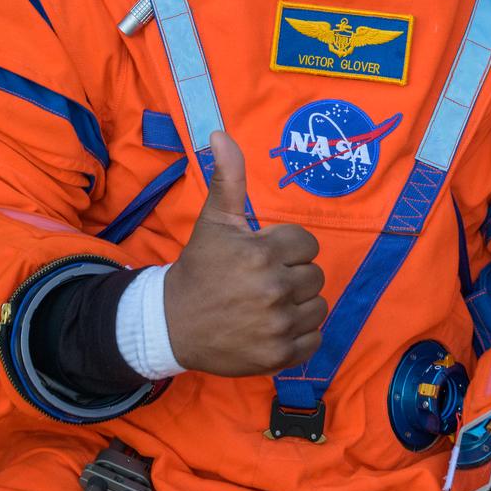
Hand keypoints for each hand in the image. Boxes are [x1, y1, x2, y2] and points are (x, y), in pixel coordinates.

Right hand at [162, 130, 326, 374]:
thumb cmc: (199, 268)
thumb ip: (227, 177)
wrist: (172, 324)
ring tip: (268, 304)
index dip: (286, 249)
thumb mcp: (214, 221)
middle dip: (293, 276)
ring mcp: (277, 326)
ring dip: (299, 305)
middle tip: (262, 282)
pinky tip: (274, 327)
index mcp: (262, 254)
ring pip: (318, 306)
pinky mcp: (279, 356)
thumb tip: (221, 133)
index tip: (262, 256)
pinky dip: (300, 335)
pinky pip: (315, 339)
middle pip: (315, 275)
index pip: (307, 244)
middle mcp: (273, 290)